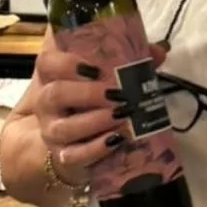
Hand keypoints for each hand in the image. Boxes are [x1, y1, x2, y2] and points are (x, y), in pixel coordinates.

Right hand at [30, 30, 167, 187]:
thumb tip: (160, 50)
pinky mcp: (63, 156)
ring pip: (64, 128)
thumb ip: (128, 60)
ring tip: (122, 115)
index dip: (67, 63)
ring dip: (95, 121)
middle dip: (87, 94)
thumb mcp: (102, 74)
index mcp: (52, 76)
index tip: (96, 68)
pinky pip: (74, 156)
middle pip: (55, 95)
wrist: (70, 137)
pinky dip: (96, 149)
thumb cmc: (88, 96)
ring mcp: (51, 131)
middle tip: (117, 93)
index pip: (46, 63)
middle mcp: (45, 103)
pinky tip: (117, 139)